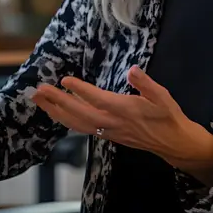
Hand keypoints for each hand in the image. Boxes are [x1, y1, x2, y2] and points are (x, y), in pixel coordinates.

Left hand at [32, 66, 212, 183]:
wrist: (173, 143)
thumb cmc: (169, 116)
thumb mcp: (163, 97)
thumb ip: (146, 84)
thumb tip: (132, 70)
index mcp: (126, 110)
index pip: (98, 100)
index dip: (81, 91)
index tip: (65, 80)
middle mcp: (113, 123)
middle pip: (80, 114)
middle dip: (58, 102)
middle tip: (39, 90)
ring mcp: (109, 131)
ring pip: (77, 124)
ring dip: (56, 112)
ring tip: (40, 100)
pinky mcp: (107, 136)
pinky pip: (82, 128)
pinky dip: (66, 120)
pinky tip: (57, 112)